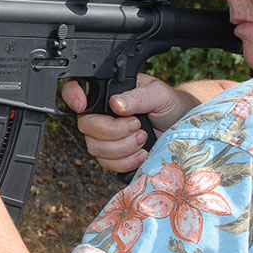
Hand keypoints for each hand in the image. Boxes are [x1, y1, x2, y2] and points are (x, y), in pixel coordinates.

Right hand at [61, 74, 196, 172]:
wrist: (181, 128)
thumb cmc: (168, 105)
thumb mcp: (158, 93)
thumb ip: (137, 96)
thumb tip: (116, 103)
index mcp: (107, 92)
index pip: (75, 88)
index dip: (71, 95)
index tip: (82, 106)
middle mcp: (100, 114)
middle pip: (86, 125)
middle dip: (113, 130)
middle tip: (137, 125)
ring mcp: (103, 137)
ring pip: (95, 147)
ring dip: (123, 147)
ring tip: (143, 138)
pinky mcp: (112, 157)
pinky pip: (107, 164)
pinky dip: (126, 161)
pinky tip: (142, 153)